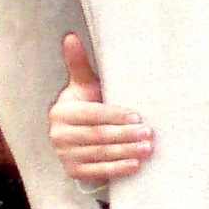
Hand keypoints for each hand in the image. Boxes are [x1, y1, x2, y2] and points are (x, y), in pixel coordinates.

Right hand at [48, 34, 153, 183]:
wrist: (76, 135)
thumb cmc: (86, 104)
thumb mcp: (82, 85)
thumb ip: (78, 64)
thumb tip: (71, 36)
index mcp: (61, 112)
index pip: (92, 115)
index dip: (115, 116)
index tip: (137, 116)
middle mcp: (59, 135)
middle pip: (97, 135)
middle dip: (125, 135)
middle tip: (149, 133)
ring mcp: (65, 156)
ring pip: (100, 154)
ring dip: (126, 152)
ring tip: (148, 148)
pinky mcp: (73, 171)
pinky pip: (98, 171)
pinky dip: (118, 169)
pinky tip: (135, 165)